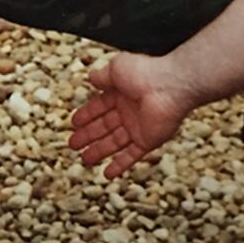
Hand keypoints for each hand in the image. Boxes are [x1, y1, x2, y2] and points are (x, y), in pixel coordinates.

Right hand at [69, 53, 196, 177]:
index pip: (99, 107)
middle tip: (73, 144)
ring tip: (84, 160)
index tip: (74, 123)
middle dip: (88, 136)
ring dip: (99, 152)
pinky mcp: (148, 141)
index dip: (86, 115)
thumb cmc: (144, 73)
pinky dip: (120, 165)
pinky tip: (107, 174)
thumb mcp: (116, 68)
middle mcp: (129, 111)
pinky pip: (131, 156)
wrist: (170, 87)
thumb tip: (91, 77)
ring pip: (114, 143)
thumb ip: (102, 76)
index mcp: (121, 93)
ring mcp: (139, 128)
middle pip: (104, 127)